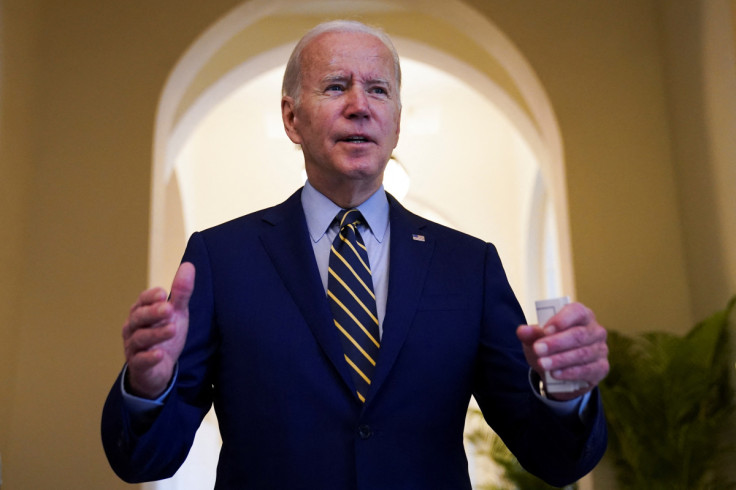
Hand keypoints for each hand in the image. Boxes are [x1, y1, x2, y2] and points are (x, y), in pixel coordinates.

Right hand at [122, 262, 194, 398]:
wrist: (159, 368)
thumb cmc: (165, 334)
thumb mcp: (177, 312)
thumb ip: (181, 292)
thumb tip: (188, 265)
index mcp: (142, 311)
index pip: (142, 300)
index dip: (150, 297)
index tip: (162, 293)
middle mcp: (134, 327)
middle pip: (139, 317)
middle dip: (153, 312)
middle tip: (168, 309)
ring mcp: (133, 346)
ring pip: (140, 338)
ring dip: (155, 333)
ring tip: (172, 329)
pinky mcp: (138, 365)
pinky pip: (140, 360)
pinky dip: (149, 357)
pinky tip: (159, 354)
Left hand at [516, 302, 608, 400]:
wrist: (560, 371)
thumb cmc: (550, 347)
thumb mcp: (538, 339)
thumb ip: (531, 334)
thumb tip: (522, 331)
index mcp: (581, 315)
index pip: (576, 311)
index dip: (562, 319)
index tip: (545, 329)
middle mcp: (595, 330)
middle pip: (578, 334)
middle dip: (556, 343)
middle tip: (538, 349)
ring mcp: (601, 349)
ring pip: (582, 353)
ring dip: (560, 359)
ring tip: (542, 363)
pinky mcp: (602, 367)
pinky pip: (587, 370)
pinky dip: (569, 372)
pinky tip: (555, 374)